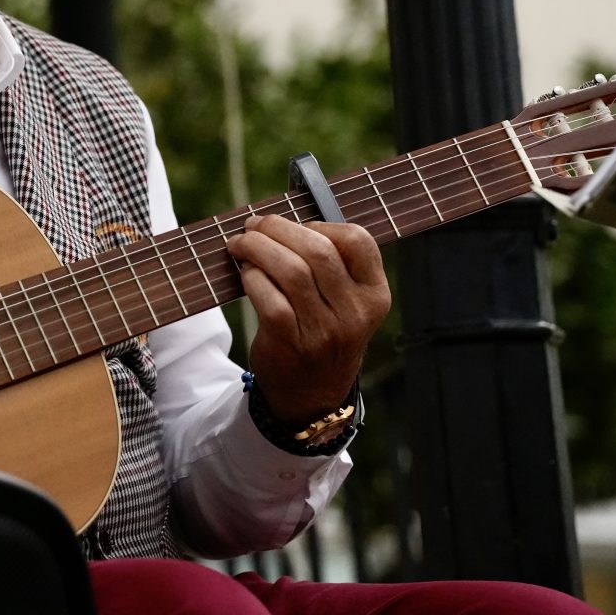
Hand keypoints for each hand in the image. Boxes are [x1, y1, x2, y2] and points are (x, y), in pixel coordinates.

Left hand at [226, 214, 389, 427]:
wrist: (310, 394)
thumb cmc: (322, 332)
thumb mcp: (345, 304)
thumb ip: (331, 265)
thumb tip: (283, 220)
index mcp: (374, 296)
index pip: (359, 241)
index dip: (322, 224)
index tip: (299, 226)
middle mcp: (355, 314)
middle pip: (318, 250)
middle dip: (278, 229)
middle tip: (254, 225)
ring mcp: (325, 332)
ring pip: (291, 270)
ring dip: (258, 248)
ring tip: (241, 243)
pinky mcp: (292, 344)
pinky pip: (269, 297)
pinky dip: (252, 277)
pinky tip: (245, 272)